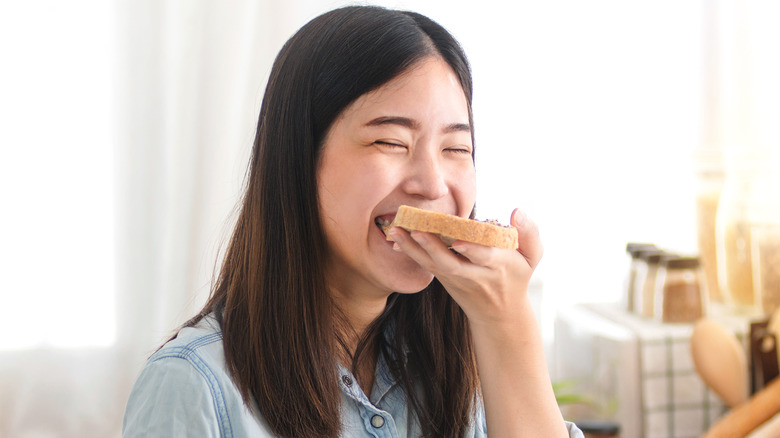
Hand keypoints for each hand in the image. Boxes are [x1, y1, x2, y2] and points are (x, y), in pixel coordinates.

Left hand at [386, 208, 542, 326]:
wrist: (499, 314)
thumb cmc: (516, 276)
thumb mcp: (532, 257)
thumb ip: (530, 233)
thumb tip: (517, 211)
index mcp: (499, 266)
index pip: (485, 258)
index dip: (473, 250)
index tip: (459, 240)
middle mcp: (475, 275)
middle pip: (452, 264)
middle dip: (433, 248)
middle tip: (417, 230)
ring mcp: (457, 279)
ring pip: (434, 266)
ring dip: (413, 248)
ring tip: (397, 230)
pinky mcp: (444, 280)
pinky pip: (427, 267)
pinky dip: (411, 253)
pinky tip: (396, 239)